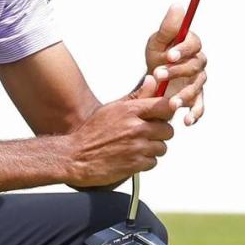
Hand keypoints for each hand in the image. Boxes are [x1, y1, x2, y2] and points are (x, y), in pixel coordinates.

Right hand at [66, 74, 176, 188]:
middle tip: (148, 135)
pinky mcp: (135, 164)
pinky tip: (132, 157)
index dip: (167, 111)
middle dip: (160, 134)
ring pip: (162, 147)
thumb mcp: (112, 108)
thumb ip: (136, 96)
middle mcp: (135, 127)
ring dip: (153, 149)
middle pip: (168, 130)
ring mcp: (136, 146)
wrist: (76, 156)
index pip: (165, 106)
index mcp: (129, 110)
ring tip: (137, 147)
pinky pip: (153, 162)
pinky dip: (145, 162)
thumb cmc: (92, 132)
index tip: (163, 115)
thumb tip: (152, 81)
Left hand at [143, 3, 206, 126]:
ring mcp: (199, 81)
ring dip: (184, 95)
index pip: (193, 45)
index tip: (169, 54)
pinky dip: (195, 114)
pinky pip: (199, 107)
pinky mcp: (196, 98)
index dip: (182, 50)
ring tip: (170, 103)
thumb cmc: (157, 55)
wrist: (154, 79)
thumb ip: (168, 27)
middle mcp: (199, 63)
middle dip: (176, 71)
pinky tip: (186, 121)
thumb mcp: (157, 41)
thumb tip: (178, 6)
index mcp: (192, 46)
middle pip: (194, 66)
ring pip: (196, 88)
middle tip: (158, 74)